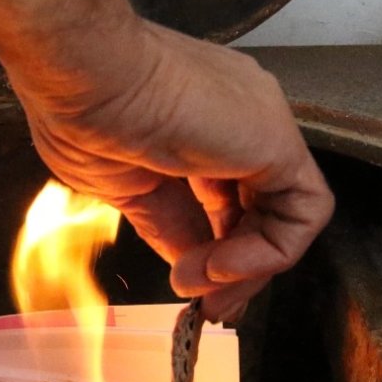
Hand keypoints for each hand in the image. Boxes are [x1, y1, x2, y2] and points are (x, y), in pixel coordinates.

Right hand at [0, 0, 332, 320]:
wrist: (80, 73)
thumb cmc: (79, 110)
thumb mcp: (122, 185)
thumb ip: (165, 223)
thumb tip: (186, 265)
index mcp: (194, 122)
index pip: (222, 199)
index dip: (212, 249)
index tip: (189, 287)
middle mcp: (236, 120)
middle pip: (257, 209)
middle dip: (236, 269)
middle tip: (209, 309)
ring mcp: (259, 126)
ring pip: (284, 214)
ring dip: (248, 269)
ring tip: (204, 288)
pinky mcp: (276, 140)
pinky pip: (302, 211)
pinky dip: (269, 252)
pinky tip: (222, 264)